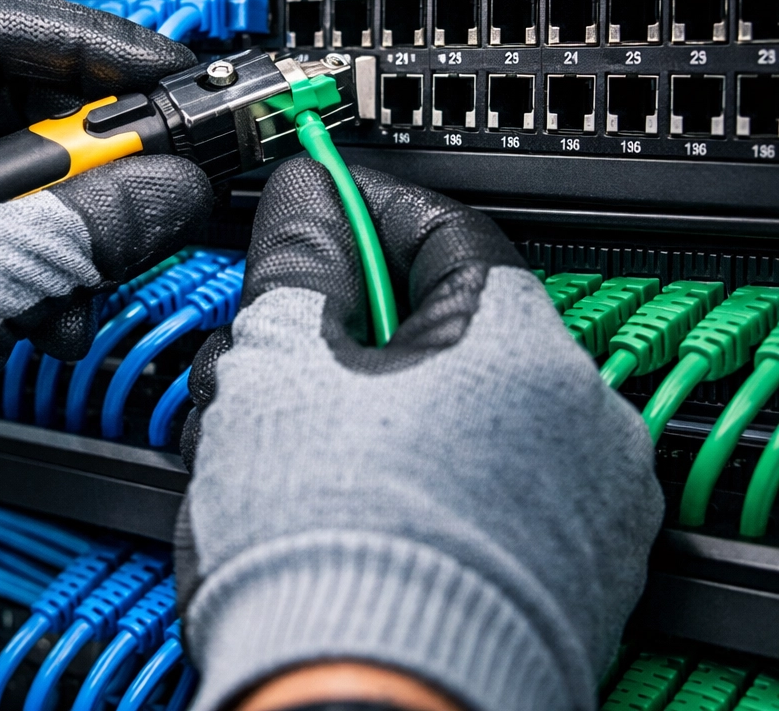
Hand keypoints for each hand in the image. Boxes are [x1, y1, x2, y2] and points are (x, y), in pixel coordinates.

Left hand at [0, 0, 211, 601]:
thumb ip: (94, 224)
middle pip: (8, 102)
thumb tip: (177, 187)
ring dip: (75, 227)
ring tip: (95, 275)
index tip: (164, 74)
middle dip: (91, 154)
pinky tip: (58, 313)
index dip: (90, 45)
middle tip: (158, 170)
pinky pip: (1, 232)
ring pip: (14, 176)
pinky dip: (46, 267)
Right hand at [175, 158, 662, 710]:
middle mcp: (575, 416)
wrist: (359, 707)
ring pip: (457, 406)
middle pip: (445, 326)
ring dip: (376, 403)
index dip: (367, 216)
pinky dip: (420, 470)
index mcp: (517, 344)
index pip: (442, 232)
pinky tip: (352, 498)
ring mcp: (578, 499)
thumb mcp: (282, 361)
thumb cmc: (325, 547)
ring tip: (297, 442)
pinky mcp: (564, 568)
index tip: (319, 217)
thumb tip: (307, 200)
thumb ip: (301, 258)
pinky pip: (483, 481)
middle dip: (355, 327)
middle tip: (285, 347)